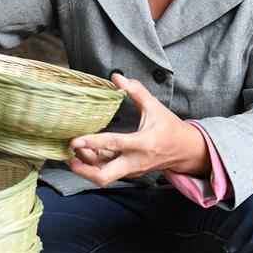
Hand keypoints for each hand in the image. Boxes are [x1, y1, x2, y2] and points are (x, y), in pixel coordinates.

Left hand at [66, 73, 209, 186]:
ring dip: (85, 166)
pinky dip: (93, 164)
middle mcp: (135, 161)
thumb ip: (136, 90)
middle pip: (104, 176)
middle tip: (67, 155)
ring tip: (70, 151)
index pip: (114, 144)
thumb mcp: (155, 106)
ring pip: (103, 176)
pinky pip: (107, 171)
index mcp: (142, 144)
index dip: (93, 142)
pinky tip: (82, 153)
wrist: (185, 151)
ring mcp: (130, 170)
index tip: (75, 140)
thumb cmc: (169, 128)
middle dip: (82, 169)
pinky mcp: (128, 172)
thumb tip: (116, 76)